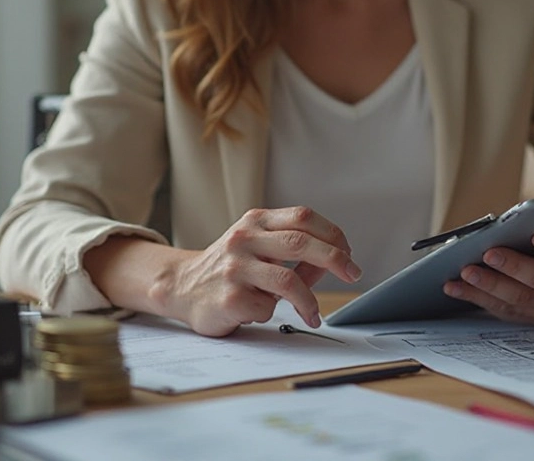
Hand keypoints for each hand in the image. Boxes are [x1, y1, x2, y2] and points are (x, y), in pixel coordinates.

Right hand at [151, 207, 361, 336]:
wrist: (180, 287)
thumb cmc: (230, 268)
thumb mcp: (258, 247)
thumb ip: (293, 251)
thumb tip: (333, 262)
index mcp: (255, 222)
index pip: (303, 217)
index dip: (332, 234)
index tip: (349, 253)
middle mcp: (244, 239)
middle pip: (301, 242)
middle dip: (335, 259)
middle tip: (353, 274)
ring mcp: (234, 267)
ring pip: (289, 280)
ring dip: (309, 301)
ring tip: (313, 315)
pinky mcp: (228, 297)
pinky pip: (267, 307)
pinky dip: (270, 313)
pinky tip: (259, 312)